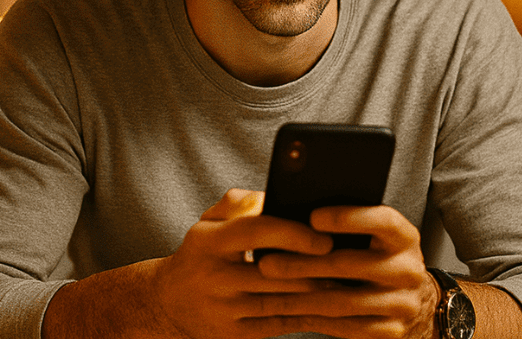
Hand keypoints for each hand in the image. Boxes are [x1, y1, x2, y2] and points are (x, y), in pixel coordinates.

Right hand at [154, 189, 437, 338]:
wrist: (168, 304)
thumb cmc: (201, 254)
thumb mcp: (207, 222)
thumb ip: (238, 202)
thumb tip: (272, 196)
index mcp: (207, 241)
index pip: (254, 232)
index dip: (292, 234)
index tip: (325, 237)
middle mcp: (212, 277)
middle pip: (275, 273)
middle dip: (317, 269)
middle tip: (354, 262)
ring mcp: (223, 310)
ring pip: (282, 302)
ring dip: (320, 295)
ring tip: (352, 284)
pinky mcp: (235, 335)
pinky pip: (281, 326)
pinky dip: (310, 318)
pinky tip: (334, 309)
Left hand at [253, 204, 438, 338]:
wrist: (417, 304)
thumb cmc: (381, 259)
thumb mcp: (377, 238)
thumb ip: (349, 226)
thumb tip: (295, 215)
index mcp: (404, 237)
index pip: (382, 220)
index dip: (348, 218)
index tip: (312, 216)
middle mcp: (408, 270)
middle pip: (351, 264)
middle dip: (303, 263)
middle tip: (266, 262)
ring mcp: (402, 304)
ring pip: (342, 301)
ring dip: (298, 296)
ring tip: (267, 289)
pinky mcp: (390, 332)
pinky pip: (344, 326)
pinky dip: (311, 318)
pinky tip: (286, 310)